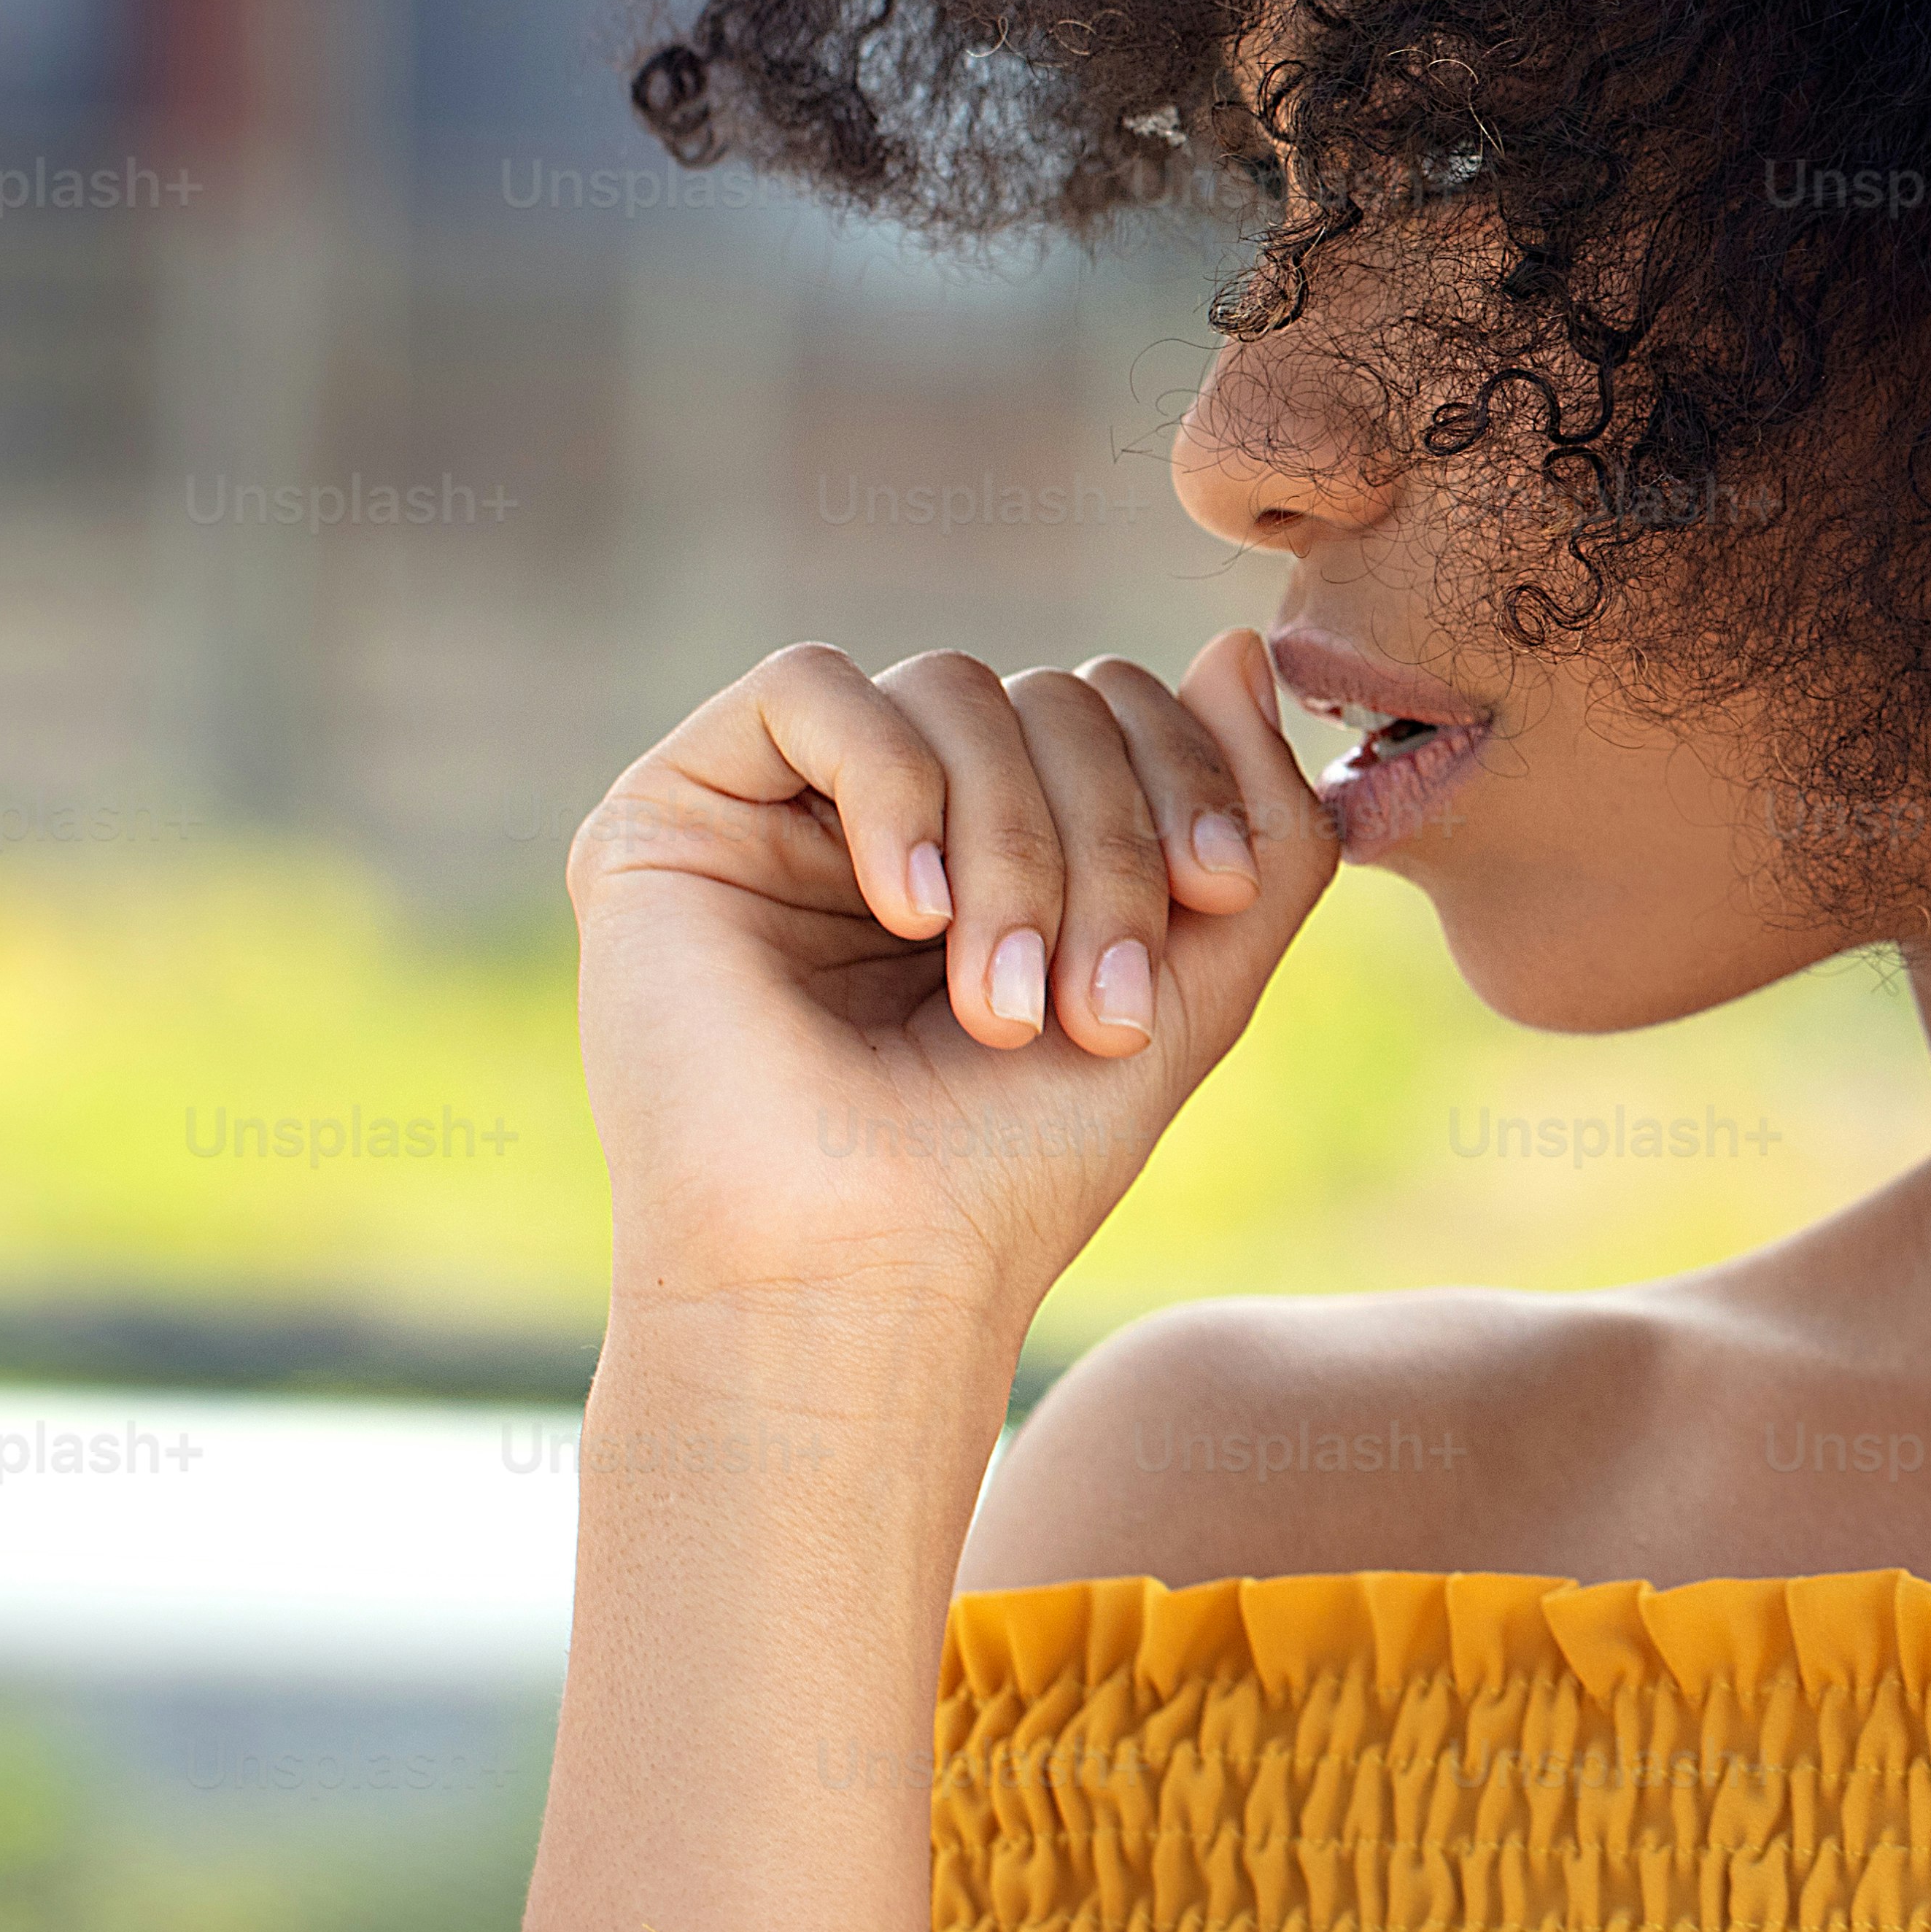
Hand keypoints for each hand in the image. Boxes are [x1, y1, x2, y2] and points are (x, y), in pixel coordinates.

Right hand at [563, 626, 1340, 1370]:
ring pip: (947, 689)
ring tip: (1000, 1004)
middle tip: (1094, 1003)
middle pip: (1041, 695)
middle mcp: (882, 817)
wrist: (861, 1280)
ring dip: (1010, 844)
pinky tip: (906, 912)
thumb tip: (1239, 651)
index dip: (1182, 774)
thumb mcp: (1190, 988)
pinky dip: (891, 786)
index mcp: (992, 849)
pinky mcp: (672, 812)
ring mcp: (774, 811)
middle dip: (1102, 836)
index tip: (1215, 895)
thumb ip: (1258, 834)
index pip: (1109, 708)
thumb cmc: (1012, 1168)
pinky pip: (808, 688)